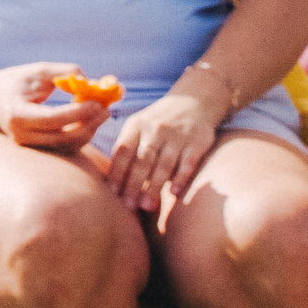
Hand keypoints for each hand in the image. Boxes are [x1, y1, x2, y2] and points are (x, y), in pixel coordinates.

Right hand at [0, 61, 110, 153]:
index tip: (97, 103)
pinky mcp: (39, 148)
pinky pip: (65, 146)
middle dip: (89, 124)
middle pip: (63, 137)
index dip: (77, 113)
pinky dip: (81, 134)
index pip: (52, 119)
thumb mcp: (37, 70)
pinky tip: (90, 120)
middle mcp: (21, 135)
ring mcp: (29, 145)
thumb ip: (63, 72)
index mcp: (16, 114)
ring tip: (102, 113)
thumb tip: (91, 81)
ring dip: (89, 130)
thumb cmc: (16, 81)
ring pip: (68, 145)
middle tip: (106, 109)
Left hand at [106, 89, 222, 224]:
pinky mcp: (196, 142)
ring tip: (146, 206)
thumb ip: (127, 148)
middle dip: (134, 184)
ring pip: (163, 164)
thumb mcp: (138, 126)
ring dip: (154, 186)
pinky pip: (187, 163)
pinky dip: (181, 178)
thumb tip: (113, 180)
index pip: (123, 151)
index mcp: (135, 126)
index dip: (116, 172)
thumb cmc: (157, 122)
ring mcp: (176, 136)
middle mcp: (155, 130)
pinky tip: (174, 193)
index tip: (111, 193)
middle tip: (128, 206)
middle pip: (142, 161)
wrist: (193, 101)